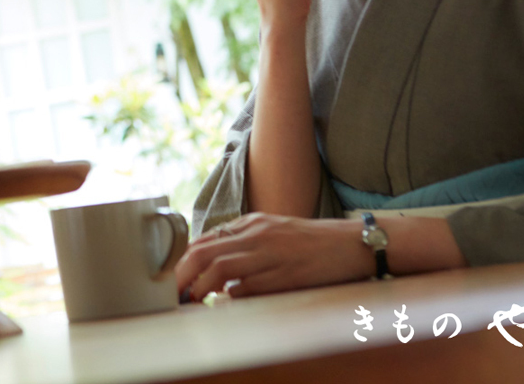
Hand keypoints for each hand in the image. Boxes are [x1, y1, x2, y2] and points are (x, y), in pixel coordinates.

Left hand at [176, 213, 371, 298]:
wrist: (352, 243)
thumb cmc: (312, 242)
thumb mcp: (273, 232)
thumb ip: (245, 245)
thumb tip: (215, 271)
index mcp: (251, 223)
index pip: (205, 239)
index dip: (182, 259)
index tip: (170, 276)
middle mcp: (256, 234)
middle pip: (204, 252)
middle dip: (181, 273)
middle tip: (172, 291)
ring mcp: (269, 254)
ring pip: (221, 268)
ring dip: (201, 287)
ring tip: (193, 299)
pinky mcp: (284, 274)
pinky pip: (249, 287)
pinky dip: (233, 296)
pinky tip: (228, 301)